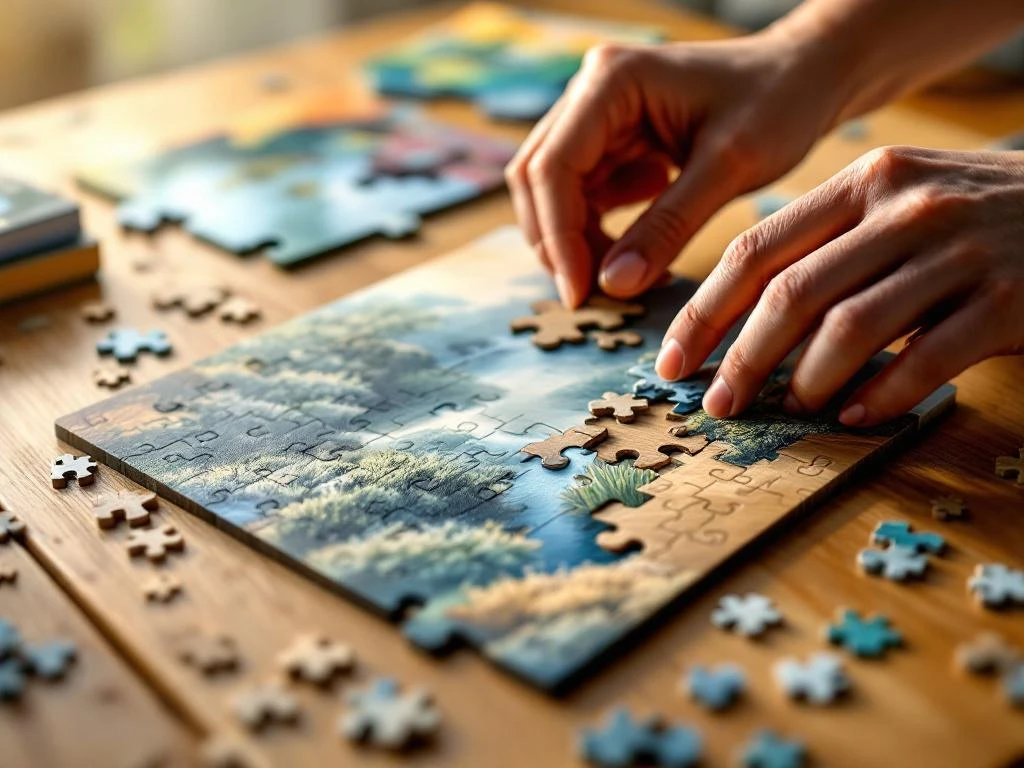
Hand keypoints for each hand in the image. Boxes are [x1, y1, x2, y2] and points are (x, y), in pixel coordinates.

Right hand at [505, 31, 845, 307]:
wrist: (808, 76)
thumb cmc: (779, 102)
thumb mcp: (728, 168)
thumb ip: (668, 226)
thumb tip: (612, 286)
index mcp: (612, 81)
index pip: (553, 167)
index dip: (558, 236)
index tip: (580, 293)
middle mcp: (591, 92)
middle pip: (539, 179)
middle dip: (558, 243)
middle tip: (591, 297)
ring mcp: (597, 117)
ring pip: (554, 192)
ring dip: (575, 242)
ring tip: (620, 280)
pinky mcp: (612, 143)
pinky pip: (584, 196)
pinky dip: (598, 233)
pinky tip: (637, 253)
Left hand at [658, 146, 1023, 424]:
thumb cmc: (970, 216)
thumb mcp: (896, 203)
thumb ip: (829, 245)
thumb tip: (745, 324)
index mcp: (864, 183)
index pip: (758, 249)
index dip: (704, 311)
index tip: (673, 359)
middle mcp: (906, 208)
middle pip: (793, 293)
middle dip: (742, 358)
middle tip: (718, 404)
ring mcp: (960, 250)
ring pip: (852, 328)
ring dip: (808, 381)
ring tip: (793, 408)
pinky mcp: (1009, 297)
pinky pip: (925, 359)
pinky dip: (880, 395)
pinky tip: (854, 416)